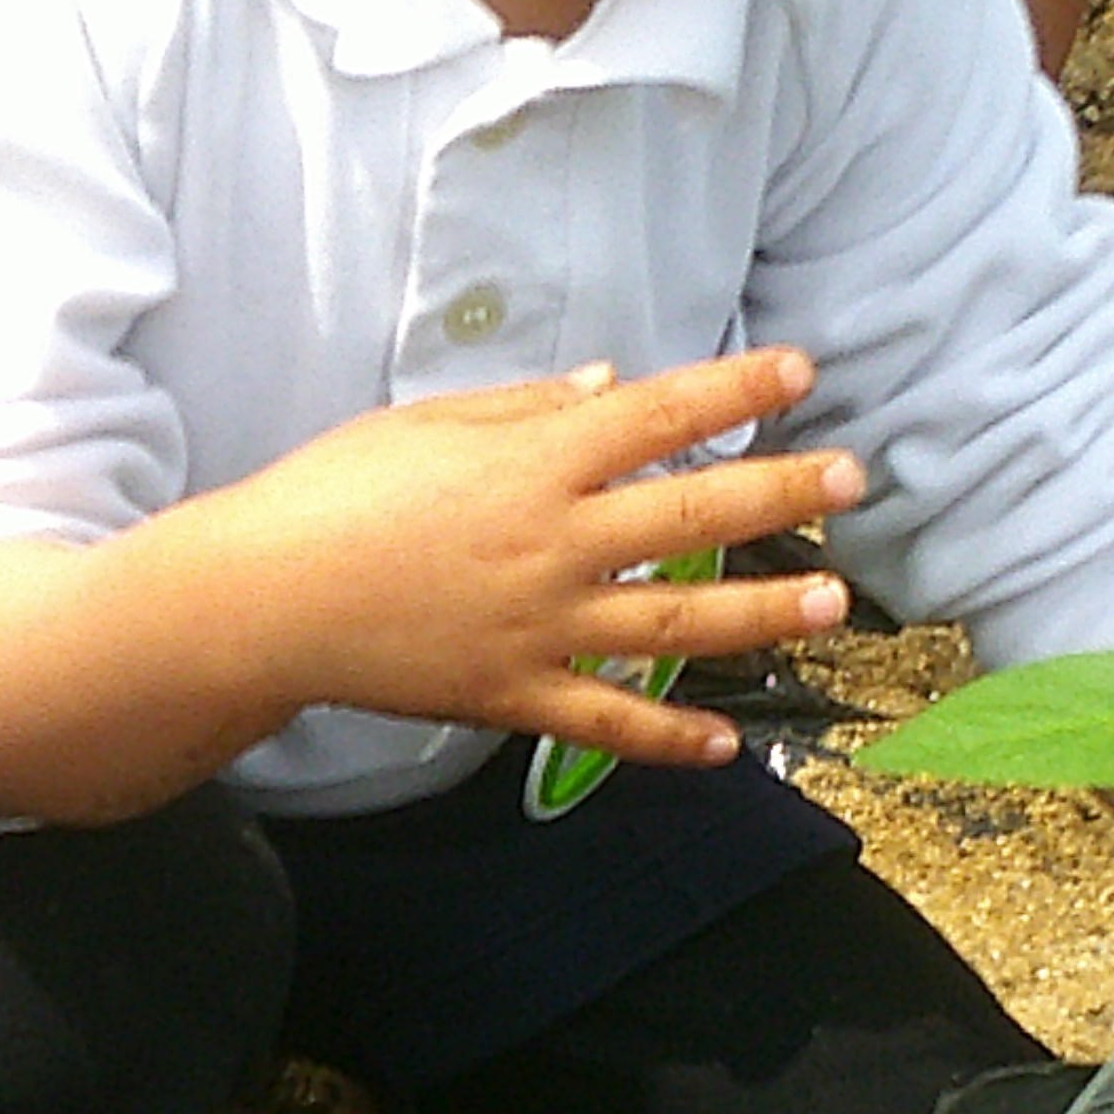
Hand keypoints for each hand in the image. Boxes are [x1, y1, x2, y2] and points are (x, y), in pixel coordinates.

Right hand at [205, 344, 866, 762]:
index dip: (736, 389)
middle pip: (694, 515)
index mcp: (533, 463)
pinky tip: (727, 744)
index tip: (801, 370)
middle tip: (853, 479)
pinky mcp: (510, 692)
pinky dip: (668, 736)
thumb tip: (610, 386)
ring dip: (761, 613)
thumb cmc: (331, 495)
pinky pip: (605, 719)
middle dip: (782, 493)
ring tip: (827, 602)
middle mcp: (553, 542)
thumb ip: (526, 408)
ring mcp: (538, 625)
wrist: (260, 599)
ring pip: (674, 623)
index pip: (659, 416)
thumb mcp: (425, 423)